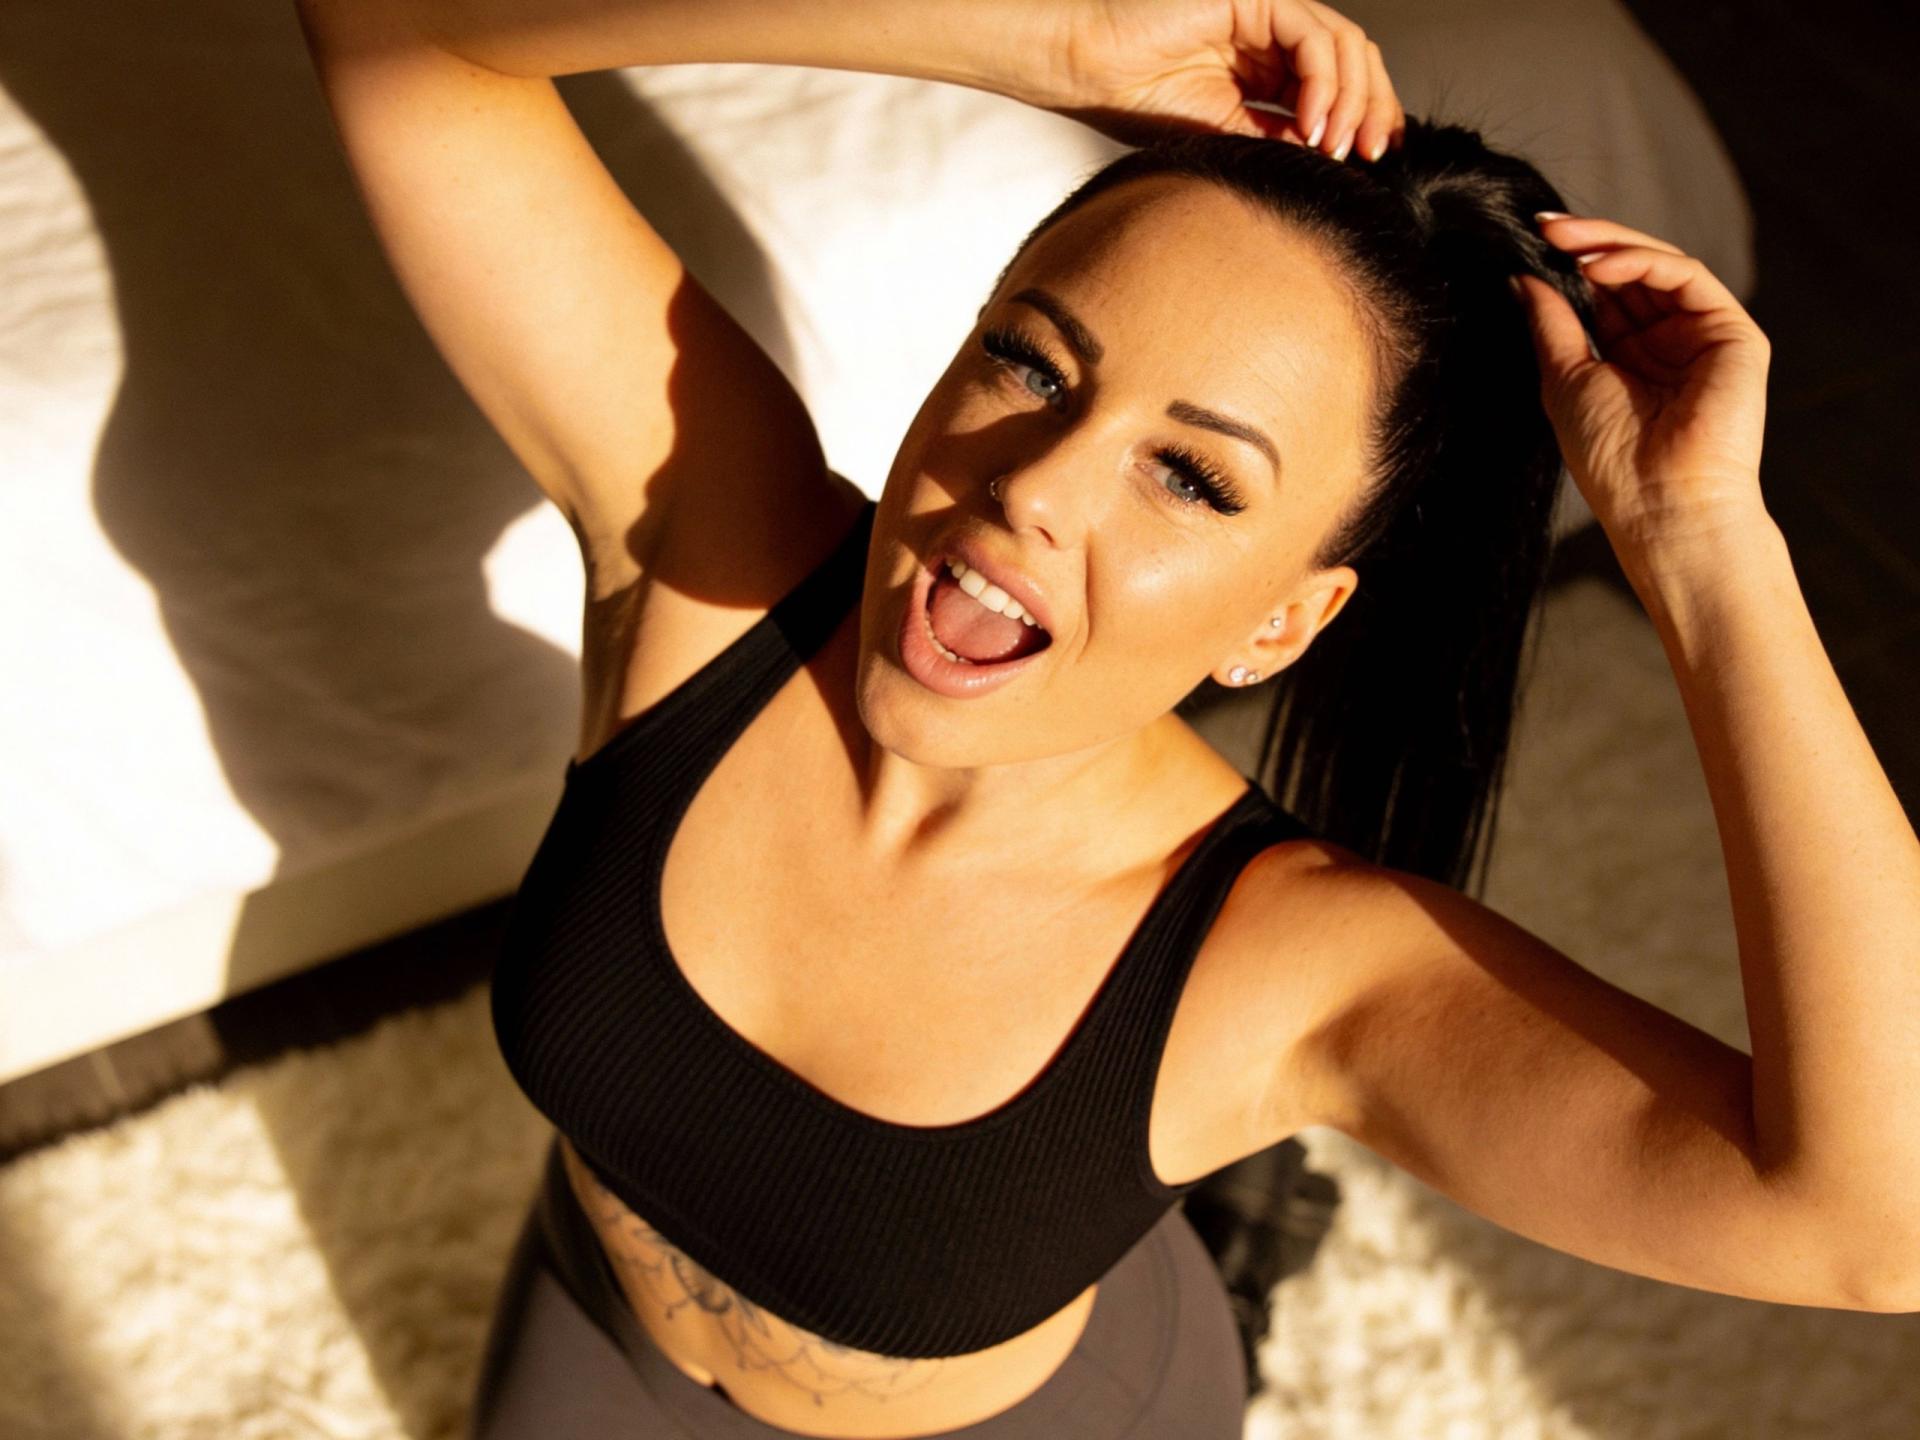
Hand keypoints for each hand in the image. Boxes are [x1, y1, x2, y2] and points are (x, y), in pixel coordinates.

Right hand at [1031, 0, 1403, 156]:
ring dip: (1352, 100)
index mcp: (1269, 69)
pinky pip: (1313, 39)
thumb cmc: (1136, 103)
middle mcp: (1276, 38)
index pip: (1341, 86)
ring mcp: (1269, 14)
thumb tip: (1337, 161)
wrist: (1090, 73)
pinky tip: (1314, 123)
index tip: (1376, 163)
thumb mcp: (1228, 137)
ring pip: (1345, 46)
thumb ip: (1282, 139)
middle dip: (1373, 108)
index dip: (1367, 119)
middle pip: (1355, 61)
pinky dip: (1324, 83)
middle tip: (1374, 155)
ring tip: (1337, 146)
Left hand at [1513, 216, 1771, 556]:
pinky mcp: (1734, 334)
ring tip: (1564, 240)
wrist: (1659, 503)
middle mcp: (1671, 343)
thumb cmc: (1610, 458)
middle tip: (1545, 229)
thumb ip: (1552, 324)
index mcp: (1633, 359)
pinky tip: (1598, 267)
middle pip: (1632, 273)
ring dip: (1610, 246)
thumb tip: (1523, 278)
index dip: (1570, 266)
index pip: (1604, 295)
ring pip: (1660, 266)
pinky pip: (1688, 278)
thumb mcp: (1565, 379)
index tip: (1531, 243)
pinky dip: (1642, 263)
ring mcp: (1704, 336)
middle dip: (1587, 245)